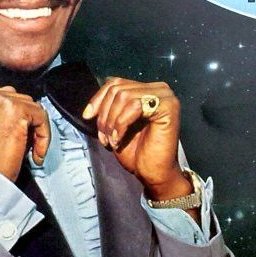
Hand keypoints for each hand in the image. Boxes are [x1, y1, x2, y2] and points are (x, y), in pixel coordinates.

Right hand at [0, 86, 50, 181]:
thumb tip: (9, 116)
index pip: (0, 99)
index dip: (12, 117)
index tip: (18, 132)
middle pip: (16, 99)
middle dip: (24, 120)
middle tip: (27, 142)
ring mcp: (0, 101)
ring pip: (30, 106)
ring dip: (34, 127)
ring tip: (31, 149)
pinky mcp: (17, 111)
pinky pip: (41, 117)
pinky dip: (44, 135)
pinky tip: (38, 152)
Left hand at [82, 78, 191, 202]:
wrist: (153, 173)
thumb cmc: (137, 151)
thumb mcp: (116, 123)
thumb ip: (110, 106)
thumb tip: (92, 103)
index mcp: (146, 90)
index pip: (115, 83)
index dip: (98, 99)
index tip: (87, 116)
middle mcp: (158, 89)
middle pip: (118, 89)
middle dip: (104, 114)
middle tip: (104, 136)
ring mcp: (165, 96)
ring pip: (124, 96)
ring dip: (112, 121)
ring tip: (112, 139)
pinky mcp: (168, 106)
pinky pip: (135, 106)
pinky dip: (121, 123)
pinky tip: (119, 139)